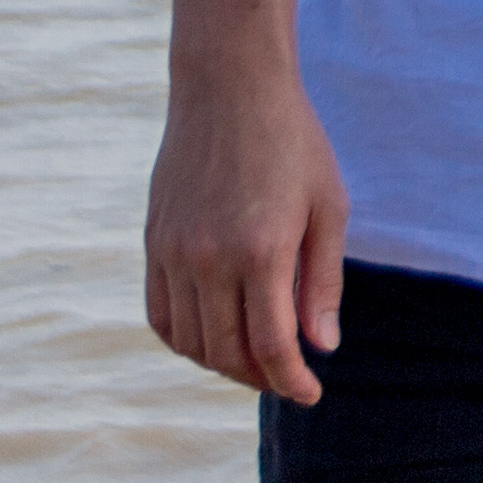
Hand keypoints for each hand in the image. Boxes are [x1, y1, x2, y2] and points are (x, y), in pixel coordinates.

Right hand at [141, 48, 347, 401]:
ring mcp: (173, 252)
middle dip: (261, 378)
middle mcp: (209, 258)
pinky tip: (215, 337)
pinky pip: (161, 315)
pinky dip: (186, 340)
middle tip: (288, 378)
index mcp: (261, 250)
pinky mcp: (153, 243)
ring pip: (190, 341)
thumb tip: (320, 347)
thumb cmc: (293, 143)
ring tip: (256, 360)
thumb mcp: (330, 207)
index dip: (292, 380)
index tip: (310, 394)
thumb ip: (323, 282)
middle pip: (226, 353)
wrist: (229, 88)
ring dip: (223, 364)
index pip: (272, 344)